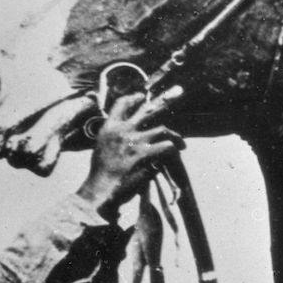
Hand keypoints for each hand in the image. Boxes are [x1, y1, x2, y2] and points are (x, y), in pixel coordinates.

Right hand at [76, 87, 184, 214]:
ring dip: (175, 136)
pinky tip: (177, 153)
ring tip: (181, 143)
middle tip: (179, 92)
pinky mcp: (146, 154)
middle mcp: (123, 130)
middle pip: (148, 110)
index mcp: (109, 128)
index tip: (143, 96)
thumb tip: (131, 136)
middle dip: (165, 100)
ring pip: (163, 129)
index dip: (134, 98)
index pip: (121, 104)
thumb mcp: (102, 149)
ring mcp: (135, 141)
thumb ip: (115, 139)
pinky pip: (168, 146)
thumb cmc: (102, 175)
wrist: (102, 190)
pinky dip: (174, 149)